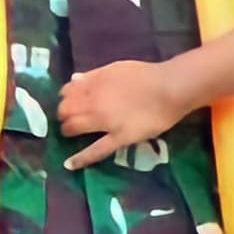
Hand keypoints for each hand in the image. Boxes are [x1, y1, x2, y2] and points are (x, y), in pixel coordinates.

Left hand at [58, 57, 194, 169]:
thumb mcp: (116, 67)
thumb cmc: (147, 75)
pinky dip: (81, 158)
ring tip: (70, 132)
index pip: (67, 92)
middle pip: (66, 110)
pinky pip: (96, 150)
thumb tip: (73, 79)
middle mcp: (94, 103)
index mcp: (93, 84)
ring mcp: (105, 122)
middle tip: (68, 117)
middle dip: (64, 113)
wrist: (170, 89)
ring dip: (68, 129)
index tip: (70, 100)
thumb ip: (93, 75)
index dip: (66, 97)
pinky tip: (69, 165)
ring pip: (75, 128)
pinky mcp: (118, 138)